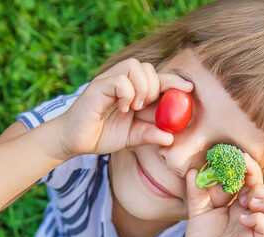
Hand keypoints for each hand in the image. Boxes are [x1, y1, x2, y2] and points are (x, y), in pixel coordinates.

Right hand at [57, 58, 192, 157]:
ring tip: (134, 107)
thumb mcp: (131, 137)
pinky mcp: (97, 87)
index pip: (157, 78)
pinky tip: (122, 108)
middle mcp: (122, 82)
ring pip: (135, 67)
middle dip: (155, 87)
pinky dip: (126, 93)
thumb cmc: (101, 135)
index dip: (174, 81)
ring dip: (141, 88)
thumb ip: (150, 134)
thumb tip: (171, 138)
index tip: (189, 89)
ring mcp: (109, 82)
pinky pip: (119, 80)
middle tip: (147, 107)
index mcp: (133, 92)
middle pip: (148, 68)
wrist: (74, 141)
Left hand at [184, 153, 263, 236]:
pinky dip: (260, 218)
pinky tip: (243, 219)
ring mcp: (257, 228)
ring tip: (245, 203)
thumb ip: (195, 191)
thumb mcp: (196, 211)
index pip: (254, 180)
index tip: (239, 157)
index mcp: (241, 202)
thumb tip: (192, 171)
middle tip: (239, 191)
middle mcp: (253, 213)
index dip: (250, 167)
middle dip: (258, 183)